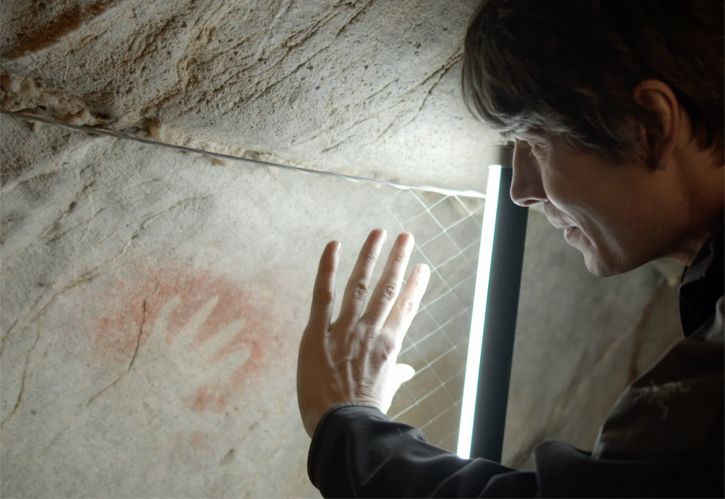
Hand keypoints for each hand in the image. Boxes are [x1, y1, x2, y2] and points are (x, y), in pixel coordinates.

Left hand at [297, 229, 430, 437]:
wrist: (342, 424)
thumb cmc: (365, 411)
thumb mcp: (386, 392)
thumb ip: (397, 376)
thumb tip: (408, 371)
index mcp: (389, 345)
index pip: (407, 307)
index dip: (416, 285)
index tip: (423, 267)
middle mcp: (371, 330)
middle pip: (387, 288)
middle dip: (398, 260)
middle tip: (406, 236)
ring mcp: (344, 329)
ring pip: (360, 284)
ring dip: (371, 256)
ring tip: (379, 233)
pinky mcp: (317, 333)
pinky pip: (323, 295)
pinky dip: (327, 269)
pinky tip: (334, 245)